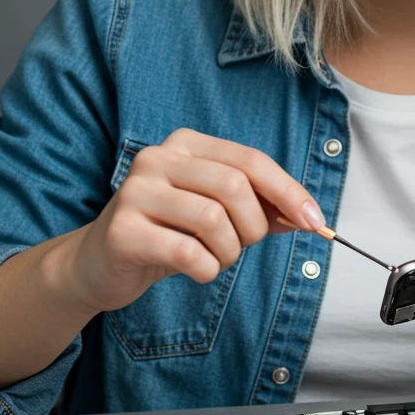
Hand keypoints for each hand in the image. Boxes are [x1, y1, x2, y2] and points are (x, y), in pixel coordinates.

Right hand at [54, 128, 326, 313]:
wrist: (99, 264)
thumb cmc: (168, 233)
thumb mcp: (216, 213)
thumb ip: (259, 208)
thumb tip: (307, 216)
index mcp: (186, 145)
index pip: (251, 160)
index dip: (288, 192)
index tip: (315, 222)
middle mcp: (158, 158)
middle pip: (235, 186)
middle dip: (254, 226)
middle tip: (243, 246)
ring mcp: (136, 192)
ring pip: (213, 219)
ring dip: (228, 251)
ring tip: (215, 258)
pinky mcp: (122, 231)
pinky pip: (186, 253)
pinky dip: (205, 269)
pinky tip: (196, 270)